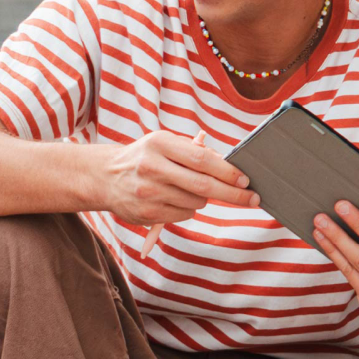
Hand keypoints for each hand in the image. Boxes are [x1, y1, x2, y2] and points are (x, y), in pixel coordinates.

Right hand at [94, 130, 258, 225]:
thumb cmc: (145, 158)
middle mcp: (153, 167)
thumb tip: (230, 167)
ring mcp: (150, 192)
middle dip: (233, 194)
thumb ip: (194, 153)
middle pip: (204, 186)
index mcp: (159, 144)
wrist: (106, 176)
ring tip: (189, 189)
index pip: (203, 160)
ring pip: (197, 203)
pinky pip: (185, 215)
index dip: (228, 172)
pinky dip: (188, 209)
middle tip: (253, 198)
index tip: (246, 180)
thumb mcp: (164, 145)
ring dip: (204, 200)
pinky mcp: (148, 213)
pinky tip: (175, 200)